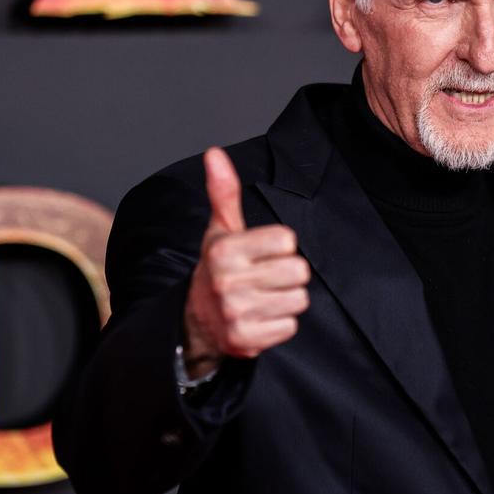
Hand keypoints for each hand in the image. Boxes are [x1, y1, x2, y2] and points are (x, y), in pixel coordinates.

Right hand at [182, 147, 309, 377]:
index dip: (280, 246)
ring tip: (262, 297)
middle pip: (299, 271)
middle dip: (288, 274)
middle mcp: (227, 281)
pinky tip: (260, 317)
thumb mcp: (220, 230)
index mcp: (225, 250)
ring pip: (298, 300)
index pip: (288, 240)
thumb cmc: (218, 268)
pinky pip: (289, 326)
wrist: (194, 321)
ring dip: (286, 300)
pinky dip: (279, 324)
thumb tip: (215, 153)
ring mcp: (235, 312)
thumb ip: (224, 192)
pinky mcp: (244, 340)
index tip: (262, 253)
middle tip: (265, 277)